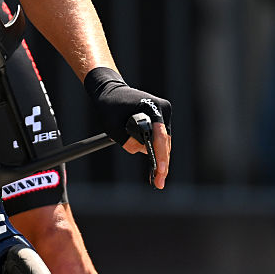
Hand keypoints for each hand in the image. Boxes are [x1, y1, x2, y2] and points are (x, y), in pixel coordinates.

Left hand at [85, 67, 171, 189]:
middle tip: (158, 183)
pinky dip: (157, 151)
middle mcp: (162, 109)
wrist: (109, 90)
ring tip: (157, 180)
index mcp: (152, 107)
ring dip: (160, 159)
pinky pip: (160, 139)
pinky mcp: (160, 119)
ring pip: (164, 142)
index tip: (159, 170)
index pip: (160, 135)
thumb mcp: (112, 125)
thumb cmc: (109, 105)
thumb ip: (126, 141)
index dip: (160, 155)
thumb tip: (142, 152)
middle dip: (161, 163)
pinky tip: (156, 168)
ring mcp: (163, 114)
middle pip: (165, 142)